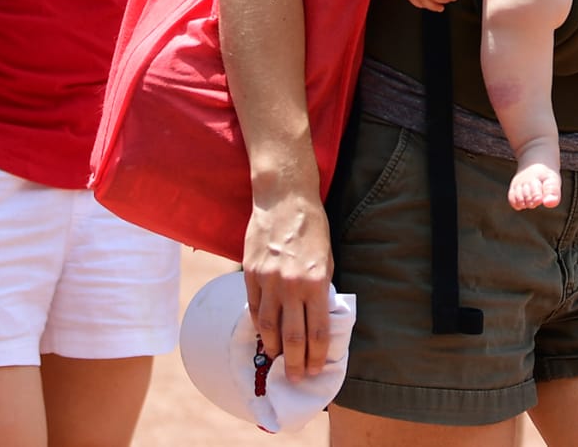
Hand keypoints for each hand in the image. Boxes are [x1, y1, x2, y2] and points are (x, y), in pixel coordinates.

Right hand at [243, 190, 334, 381]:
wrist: (284, 199)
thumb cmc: (312, 228)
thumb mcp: (327, 259)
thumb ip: (320, 289)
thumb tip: (315, 318)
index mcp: (315, 282)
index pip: (317, 331)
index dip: (316, 355)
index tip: (316, 370)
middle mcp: (291, 285)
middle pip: (292, 336)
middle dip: (295, 363)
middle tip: (296, 378)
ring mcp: (268, 280)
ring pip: (267, 327)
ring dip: (273, 348)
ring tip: (278, 360)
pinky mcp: (250, 273)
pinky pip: (253, 307)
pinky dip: (258, 325)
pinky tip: (263, 335)